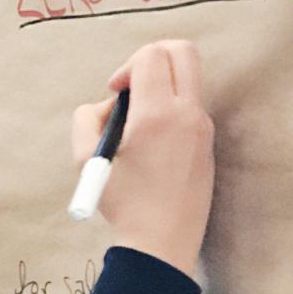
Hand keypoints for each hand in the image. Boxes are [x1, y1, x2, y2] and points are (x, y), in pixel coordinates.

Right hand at [71, 40, 215, 277]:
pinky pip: (190, 107)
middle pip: (182, 51)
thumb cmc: (121, 203)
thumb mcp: (85, 160)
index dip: (125, 67)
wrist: (160, 242)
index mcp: (157, 115)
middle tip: (130, 89)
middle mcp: (187, 114)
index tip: (114, 95)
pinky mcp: (207, 143)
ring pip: (187, 79)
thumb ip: (86, 119)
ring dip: (159, 86)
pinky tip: (148, 145)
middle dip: (151, 59)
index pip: (151, 55)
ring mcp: (203, 128)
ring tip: (136, 124)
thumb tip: (106, 106)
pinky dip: (168, 109)